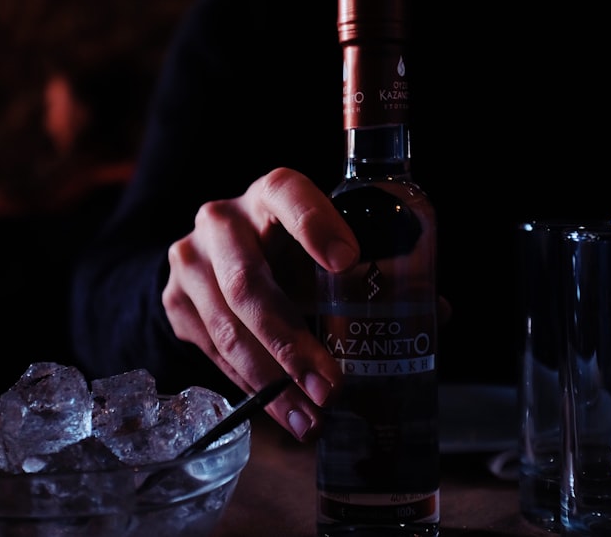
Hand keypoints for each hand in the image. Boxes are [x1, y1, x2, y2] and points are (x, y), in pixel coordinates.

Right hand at [161, 167, 358, 441]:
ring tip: (310, 417)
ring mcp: (191, 261)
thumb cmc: (291, 249)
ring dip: (272, 380)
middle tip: (331, 387)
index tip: (349, 261)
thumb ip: (371, 273)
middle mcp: (223, 220)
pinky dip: (251, 386)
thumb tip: (436, 311)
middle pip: (249, 283)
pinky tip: (283, 410)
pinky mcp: (175, 301)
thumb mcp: (324, 246)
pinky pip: (212, 351)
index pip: (289, 196)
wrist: (216, 253)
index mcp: (271, 194)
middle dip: (292, 343)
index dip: (315, 226)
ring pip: (228, 326)